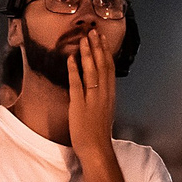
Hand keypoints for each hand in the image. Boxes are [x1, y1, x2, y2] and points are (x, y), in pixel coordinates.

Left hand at [67, 24, 117, 151]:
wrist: (97, 149)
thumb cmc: (98, 134)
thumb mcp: (104, 112)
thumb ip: (101, 98)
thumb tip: (98, 88)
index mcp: (110, 95)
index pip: (110, 69)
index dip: (105, 52)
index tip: (102, 40)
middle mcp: (104, 94)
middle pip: (102, 65)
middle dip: (97, 47)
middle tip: (93, 32)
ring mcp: (92, 98)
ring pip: (92, 71)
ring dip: (87, 54)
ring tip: (83, 39)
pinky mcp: (80, 105)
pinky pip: (77, 83)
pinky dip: (74, 70)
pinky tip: (71, 58)